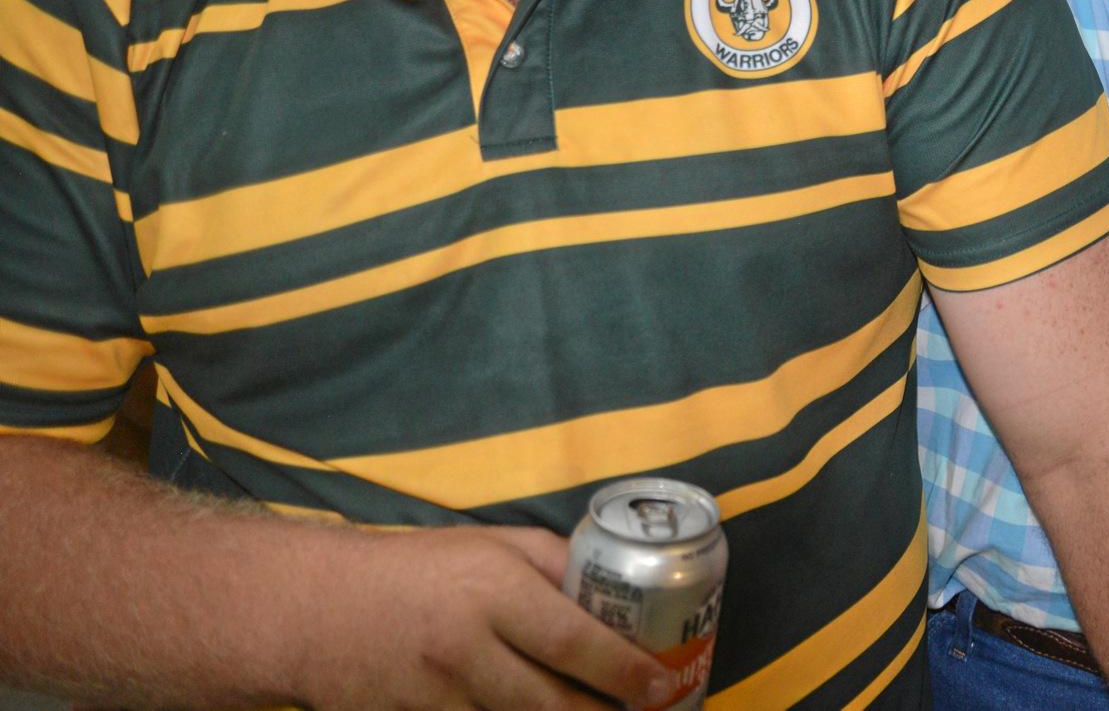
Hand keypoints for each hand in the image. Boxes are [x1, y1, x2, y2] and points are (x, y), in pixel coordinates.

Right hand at [287, 524, 671, 709]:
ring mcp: (431, 696)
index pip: (575, 643)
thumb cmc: (414, 568)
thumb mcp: (489, 546)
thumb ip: (554, 563)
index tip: (664, 685)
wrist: (313, 608)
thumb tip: (621, 585)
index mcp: (492, 591)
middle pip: (551, 705)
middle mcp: (463, 647)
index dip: (627, 672)